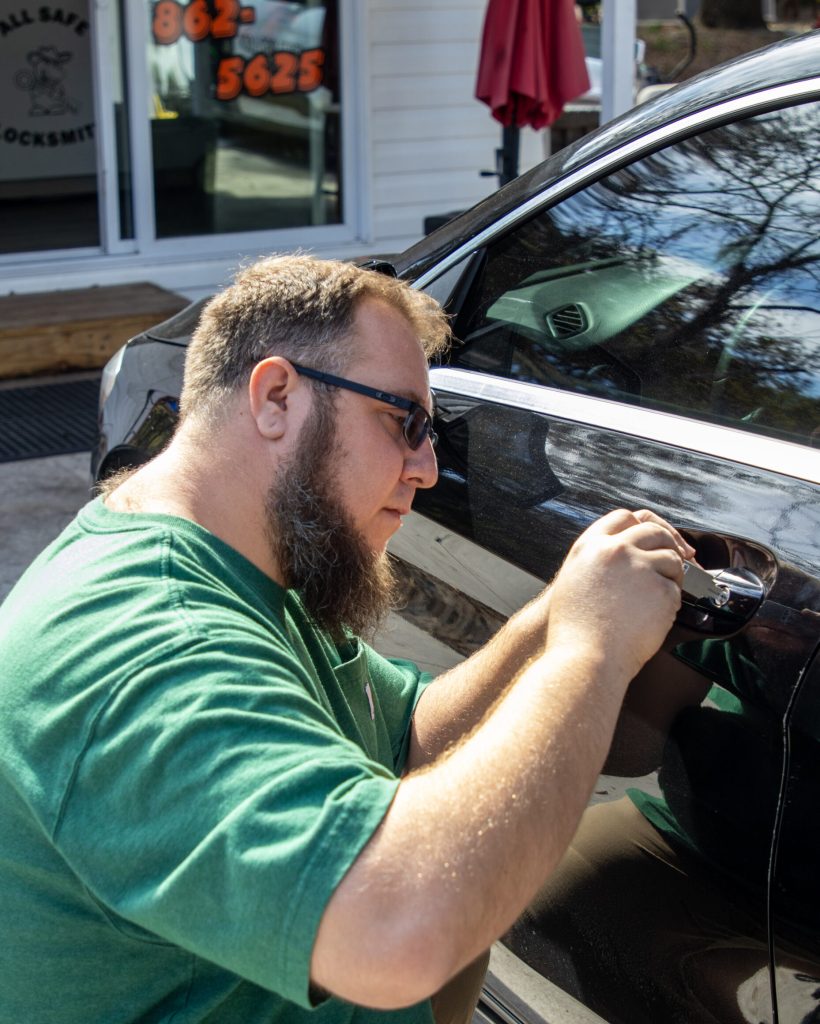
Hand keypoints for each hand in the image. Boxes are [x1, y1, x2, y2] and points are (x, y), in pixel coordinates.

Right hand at [546, 509, 692, 680]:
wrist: (583, 658)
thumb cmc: (575, 629)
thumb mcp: (575, 580)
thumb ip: (598, 559)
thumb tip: (628, 551)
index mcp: (590, 546)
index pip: (624, 517)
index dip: (645, 525)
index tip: (656, 537)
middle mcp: (614, 550)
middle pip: (653, 531)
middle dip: (668, 544)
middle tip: (674, 560)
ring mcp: (639, 567)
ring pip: (671, 557)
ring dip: (673, 574)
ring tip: (658, 598)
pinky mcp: (660, 590)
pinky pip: (677, 589)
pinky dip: (671, 602)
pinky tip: (655, 617)